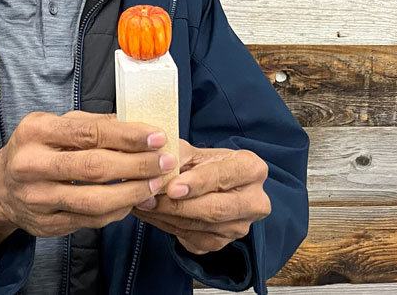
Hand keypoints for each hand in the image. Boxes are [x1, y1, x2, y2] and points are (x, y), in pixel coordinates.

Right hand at [0, 111, 176, 259]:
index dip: (126, 136)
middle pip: (93, 167)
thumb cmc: (36, 149)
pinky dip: (117, 211)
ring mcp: (37, 199)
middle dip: (136, 165)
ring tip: (155, 184)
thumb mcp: (54, 125)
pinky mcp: (46, 224)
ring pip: (93, 200)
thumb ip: (92, 124)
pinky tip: (134, 200)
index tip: (156, 137)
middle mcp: (31, 165)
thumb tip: (135, 125)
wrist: (0, 188)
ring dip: (131, 193)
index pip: (88, 133)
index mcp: (35, 131)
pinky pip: (89, 221)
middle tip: (165, 162)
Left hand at [131, 139, 269, 254]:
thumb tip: (159, 165)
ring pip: (200, 227)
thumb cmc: (204, 164)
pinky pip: (192, 239)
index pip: (224, 176)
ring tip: (142, 204)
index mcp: (251, 169)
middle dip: (178, 206)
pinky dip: (167, 227)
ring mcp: (240, 226)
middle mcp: (254, 201)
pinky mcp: (222, 243)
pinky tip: (151, 214)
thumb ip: (179, 155)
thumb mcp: (194, 152)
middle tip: (148, 199)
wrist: (212, 185)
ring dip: (166, 217)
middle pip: (215, 209)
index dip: (197, 183)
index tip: (172, 187)